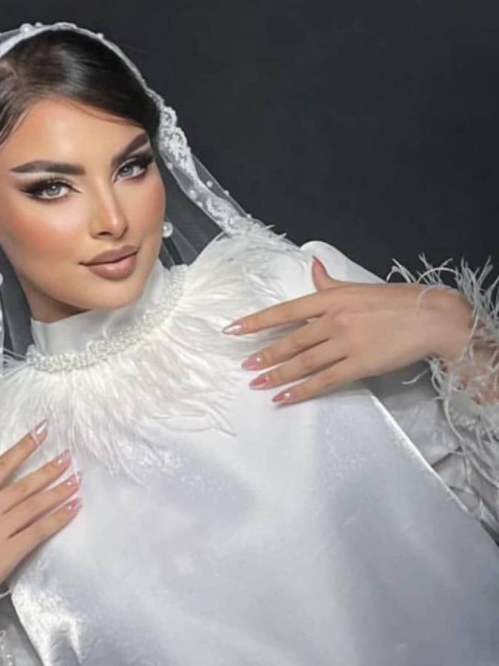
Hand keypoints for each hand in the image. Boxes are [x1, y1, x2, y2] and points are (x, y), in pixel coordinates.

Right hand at [0, 421, 81, 635]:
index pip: (1, 467)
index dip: (23, 447)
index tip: (40, 431)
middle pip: (23, 485)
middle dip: (49, 469)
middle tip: (68, 456)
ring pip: (35, 505)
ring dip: (59, 490)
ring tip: (76, 479)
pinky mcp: (9, 553)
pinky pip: (40, 530)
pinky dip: (59, 517)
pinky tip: (73, 507)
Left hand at [222, 255, 466, 404]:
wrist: (432, 317)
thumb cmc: (397, 301)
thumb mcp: (359, 287)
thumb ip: (330, 283)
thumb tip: (313, 268)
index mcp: (331, 298)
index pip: (285, 311)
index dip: (257, 321)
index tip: (233, 329)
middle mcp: (334, 320)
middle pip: (290, 340)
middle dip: (264, 354)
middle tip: (245, 365)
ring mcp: (346, 343)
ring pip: (303, 362)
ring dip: (277, 375)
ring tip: (257, 384)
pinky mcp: (359, 365)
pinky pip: (323, 381)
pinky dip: (301, 391)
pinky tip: (284, 397)